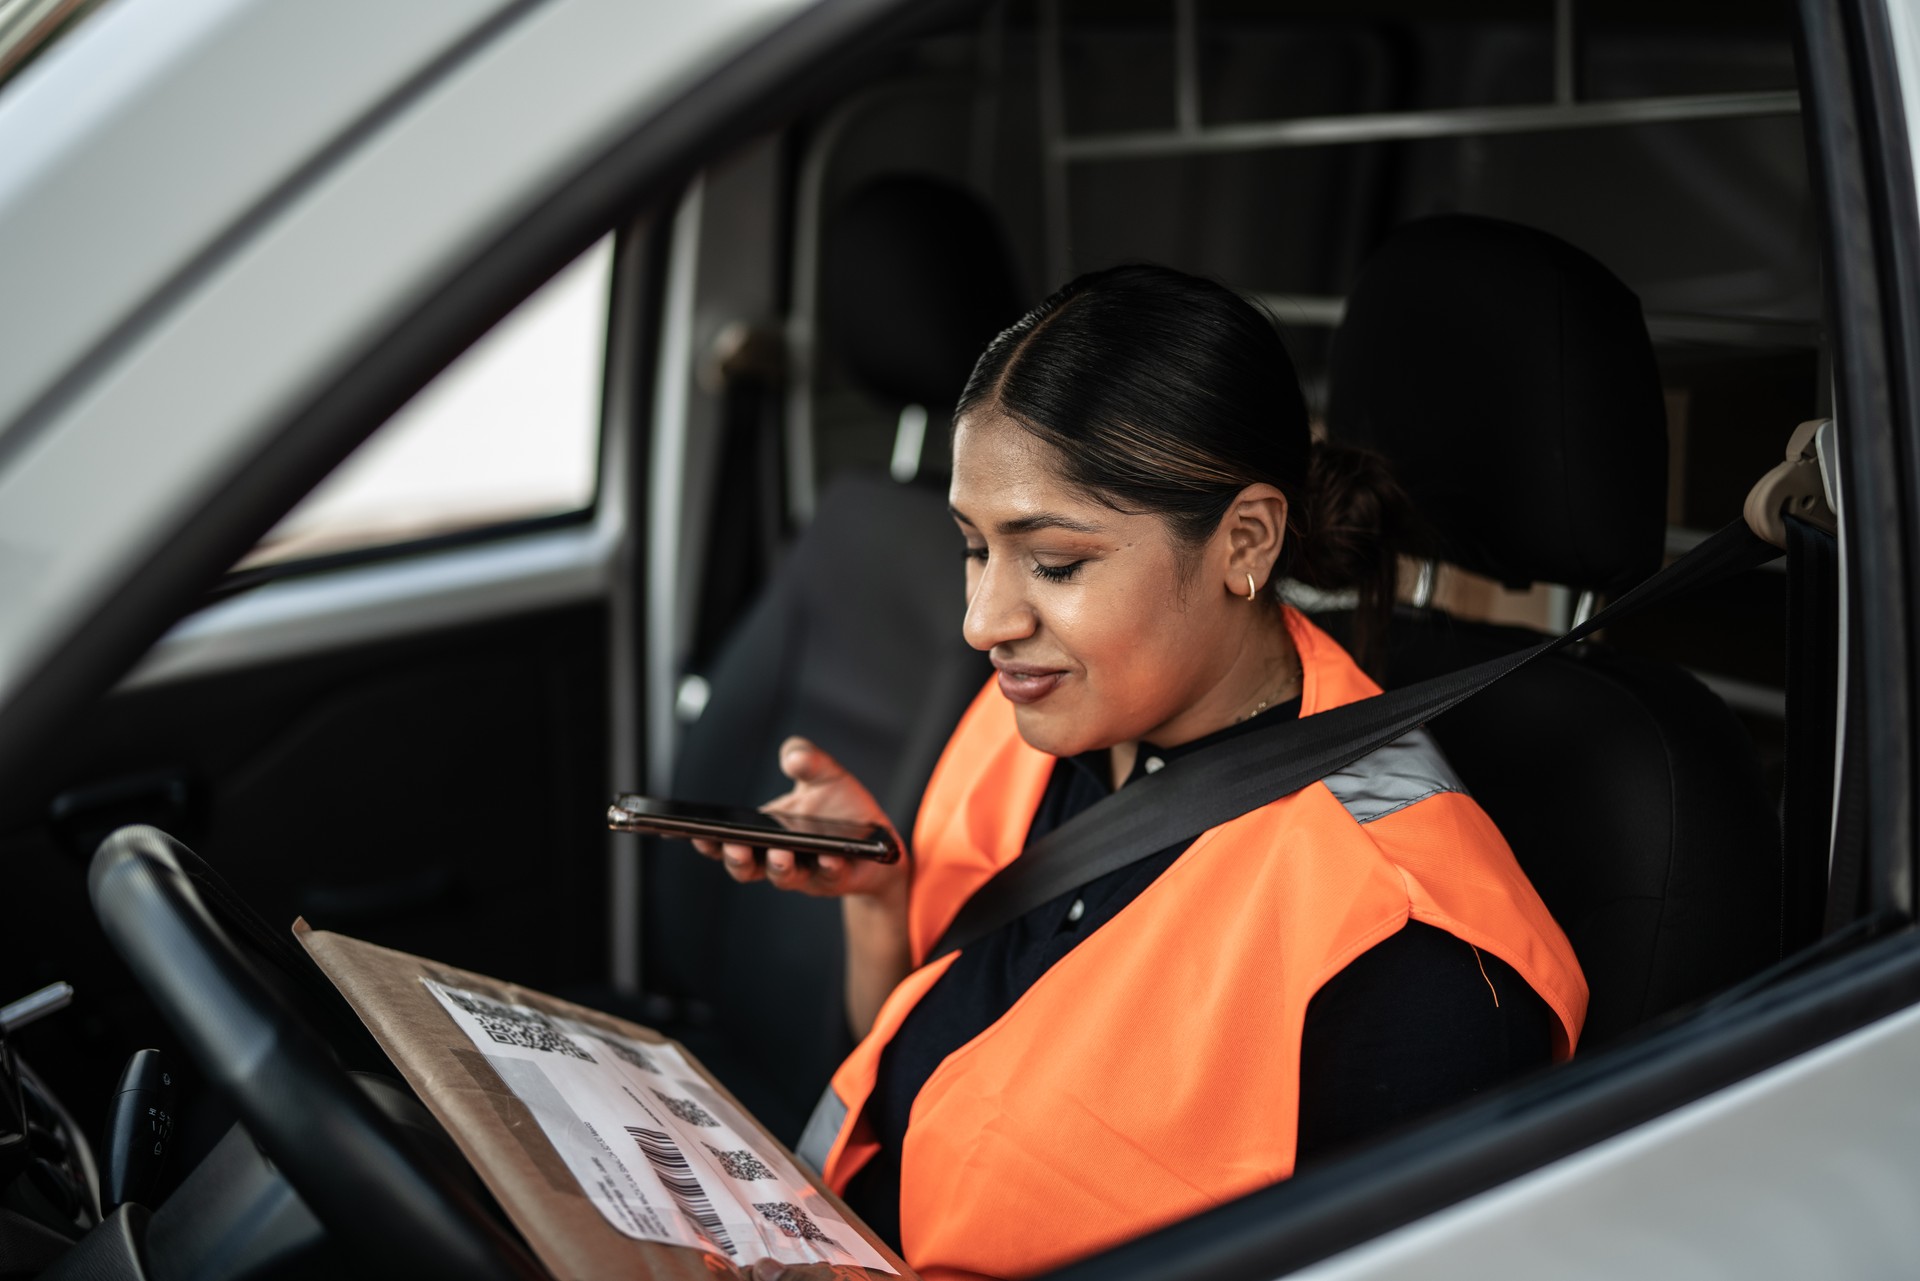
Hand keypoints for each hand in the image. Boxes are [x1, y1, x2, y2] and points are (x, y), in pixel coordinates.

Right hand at [693, 737, 907, 901]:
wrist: (879, 838)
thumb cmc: (841, 807)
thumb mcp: (825, 774)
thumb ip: (808, 759)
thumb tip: (792, 755)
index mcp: (765, 832)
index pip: (726, 841)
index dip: (709, 842)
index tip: (694, 833)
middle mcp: (778, 857)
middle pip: (745, 867)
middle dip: (736, 859)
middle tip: (735, 846)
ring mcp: (806, 872)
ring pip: (782, 877)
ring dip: (778, 866)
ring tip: (780, 853)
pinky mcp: (835, 879)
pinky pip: (828, 877)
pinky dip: (827, 867)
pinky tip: (829, 857)